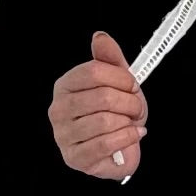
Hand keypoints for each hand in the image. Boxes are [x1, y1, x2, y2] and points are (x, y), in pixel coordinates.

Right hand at [48, 30, 148, 180]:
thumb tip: (100, 37)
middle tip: (136, 108)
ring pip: (106, 122)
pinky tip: (132, 135)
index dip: (122, 78)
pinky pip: (106, 144)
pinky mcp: (75, 158)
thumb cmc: (115, 115)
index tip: (132, 86)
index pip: (94, 71)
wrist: (119, 150)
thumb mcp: (117, 83)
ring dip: (128, 123)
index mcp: (65, 86)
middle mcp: (58, 109)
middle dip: (130, 103)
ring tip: (131, 123)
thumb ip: (109, 59)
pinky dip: (127, 138)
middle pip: (103, 97)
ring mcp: (64, 136)